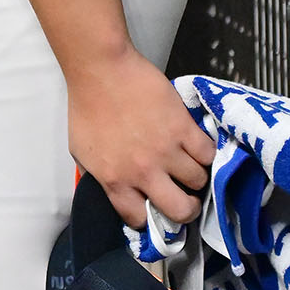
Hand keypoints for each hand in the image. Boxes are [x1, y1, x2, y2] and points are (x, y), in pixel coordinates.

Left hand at [67, 47, 214, 228]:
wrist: (101, 70)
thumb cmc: (86, 106)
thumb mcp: (81, 151)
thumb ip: (99, 176)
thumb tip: (116, 192)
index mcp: (114, 180)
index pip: (139, 219)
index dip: (150, 218)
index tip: (155, 209)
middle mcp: (142, 172)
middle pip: (180, 210)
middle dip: (186, 209)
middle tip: (186, 196)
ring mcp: (166, 150)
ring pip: (199, 180)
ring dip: (196, 175)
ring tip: (189, 165)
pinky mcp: (183, 128)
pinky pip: (208, 153)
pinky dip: (206, 153)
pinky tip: (197, 147)